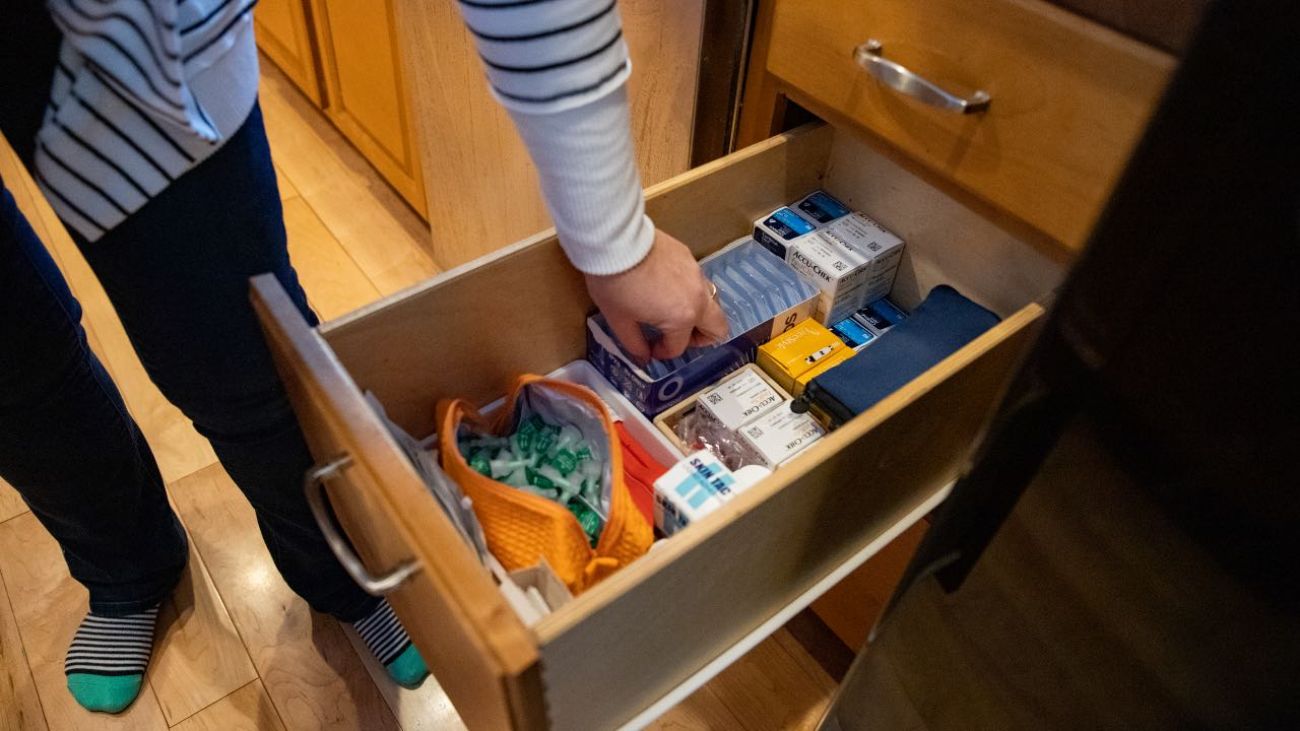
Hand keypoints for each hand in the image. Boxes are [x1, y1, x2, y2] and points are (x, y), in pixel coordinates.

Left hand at [584, 229, 728, 361]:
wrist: (614, 241)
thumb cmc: (615, 285)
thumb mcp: (619, 320)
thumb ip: (635, 344)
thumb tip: (643, 356)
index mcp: (682, 318)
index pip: (679, 346)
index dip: (663, 352)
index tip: (649, 348)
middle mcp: (698, 298)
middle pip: (718, 327)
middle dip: (701, 338)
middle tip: (677, 336)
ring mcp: (697, 275)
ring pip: (710, 302)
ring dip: (697, 314)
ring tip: (671, 311)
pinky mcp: (690, 257)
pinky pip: (698, 282)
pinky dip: (688, 292)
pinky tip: (665, 288)